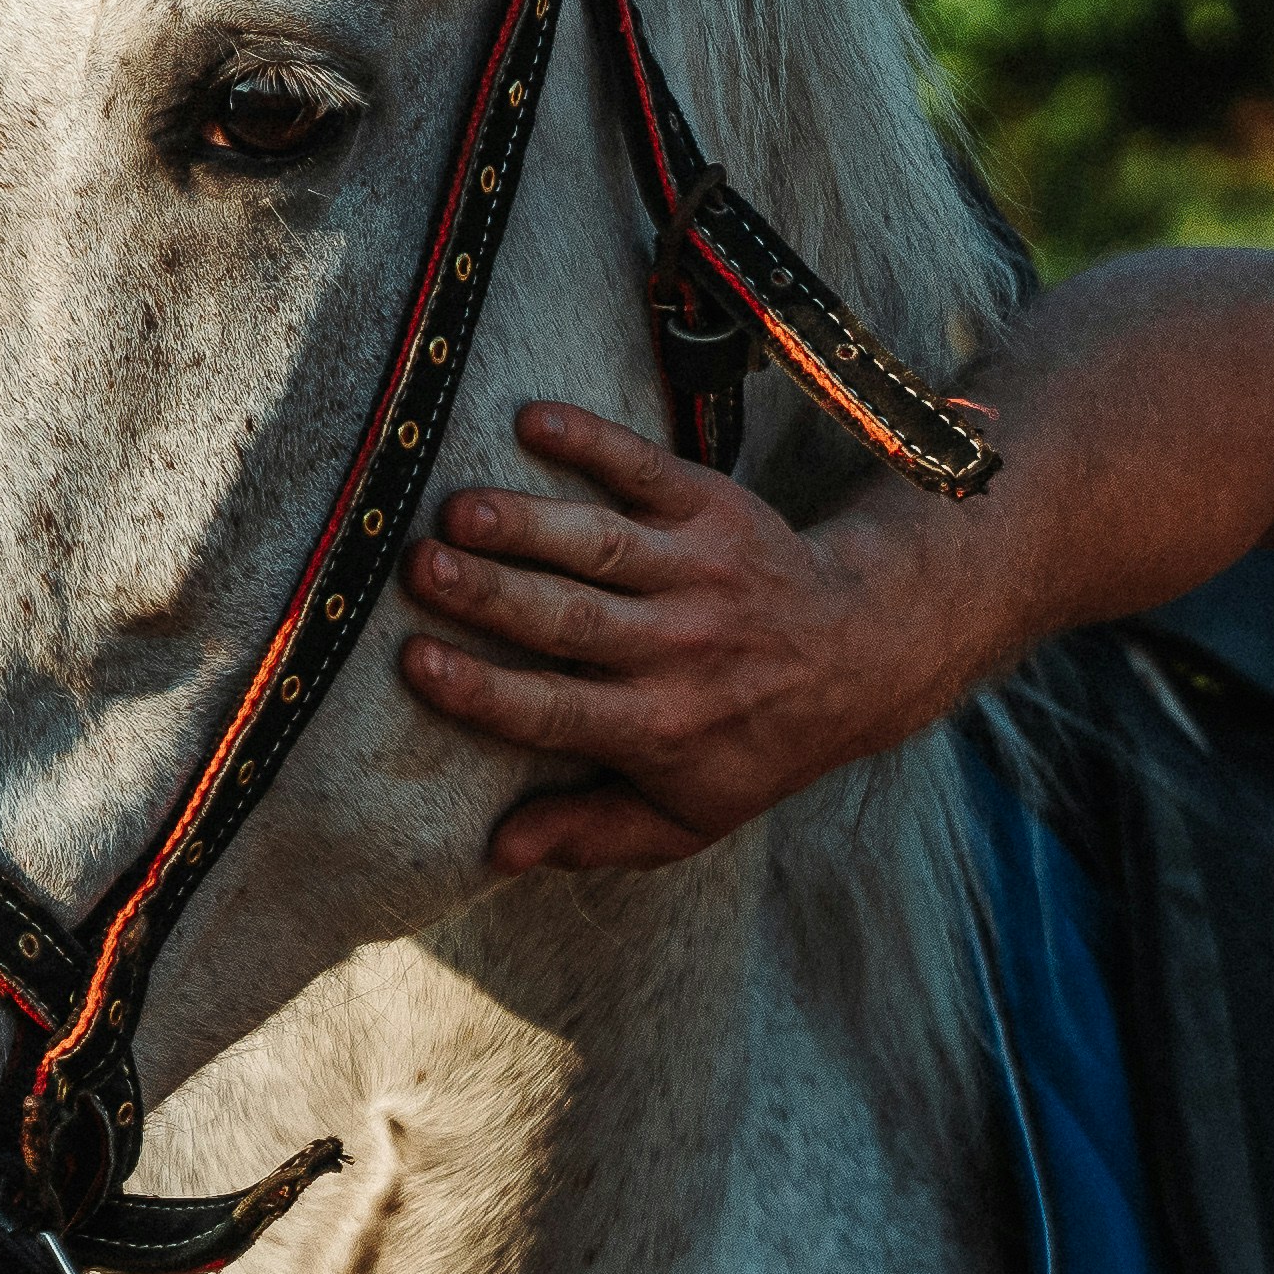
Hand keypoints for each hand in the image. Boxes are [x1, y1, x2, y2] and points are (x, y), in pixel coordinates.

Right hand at [396, 400, 960, 870]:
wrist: (859, 652)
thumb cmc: (752, 739)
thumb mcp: (689, 814)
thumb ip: (594, 834)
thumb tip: (499, 854)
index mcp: (662, 727)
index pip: (557, 712)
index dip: (485, 690)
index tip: (415, 661)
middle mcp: (680, 649)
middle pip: (571, 620)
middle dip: (491, 594)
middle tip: (418, 568)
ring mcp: (698, 571)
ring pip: (601, 546)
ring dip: (529, 523)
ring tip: (458, 509)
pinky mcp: (714, 507)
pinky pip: (646, 469)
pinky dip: (594, 441)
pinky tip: (533, 420)